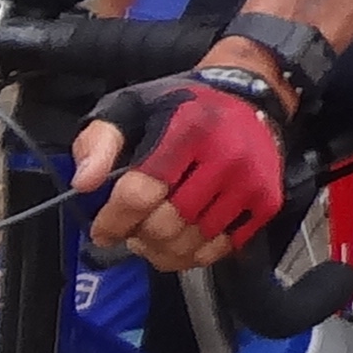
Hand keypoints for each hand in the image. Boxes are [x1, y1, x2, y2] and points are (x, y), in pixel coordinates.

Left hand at [71, 70, 289, 265]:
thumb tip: (85, 184)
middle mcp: (225, 157)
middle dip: (138, 237)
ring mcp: (250, 182)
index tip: (102, 231)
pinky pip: (223, 248)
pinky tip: (182, 240)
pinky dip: (196, 254)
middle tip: (130, 234)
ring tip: (152, 239)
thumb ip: (99, 142)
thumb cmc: (184, 106)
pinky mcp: (267, 201)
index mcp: (187, 130)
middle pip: (167, 224)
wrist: (249, 98)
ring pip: (194, 242)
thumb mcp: (130, 108)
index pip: (141, 193)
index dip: (113, 220)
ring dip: (164, 251)